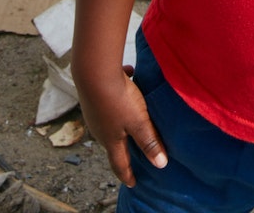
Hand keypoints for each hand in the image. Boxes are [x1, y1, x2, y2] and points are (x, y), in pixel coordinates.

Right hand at [76, 69, 168, 187]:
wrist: (94, 70)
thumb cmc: (118, 99)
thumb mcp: (138, 121)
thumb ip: (149, 141)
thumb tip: (161, 164)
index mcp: (111, 140)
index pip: (119, 163)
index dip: (127, 174)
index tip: (133, 183)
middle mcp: (100, 129)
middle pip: (113, 142)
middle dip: (124, 147)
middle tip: (132, 155)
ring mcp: (94, 111)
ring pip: (111, 118)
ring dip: (122, 119)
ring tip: (131, 117)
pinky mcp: (93, 94)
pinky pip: (109, 94)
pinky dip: (120, 88)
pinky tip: (129, 73)